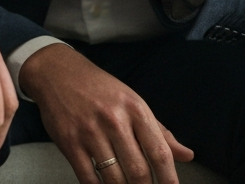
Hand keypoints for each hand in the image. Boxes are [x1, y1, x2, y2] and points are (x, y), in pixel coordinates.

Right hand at [20, 44, 192, 183]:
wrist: (56, 72)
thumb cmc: (99, 88)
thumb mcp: (131, 101)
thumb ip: (159, 131)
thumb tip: (187, 155)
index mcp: (135, 108)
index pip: (160, 153)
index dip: (169, 180)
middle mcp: (113, 119)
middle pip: (139, 172)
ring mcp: (89, 131)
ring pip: (114, 179)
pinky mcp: (69, 141)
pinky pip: (88, 178)